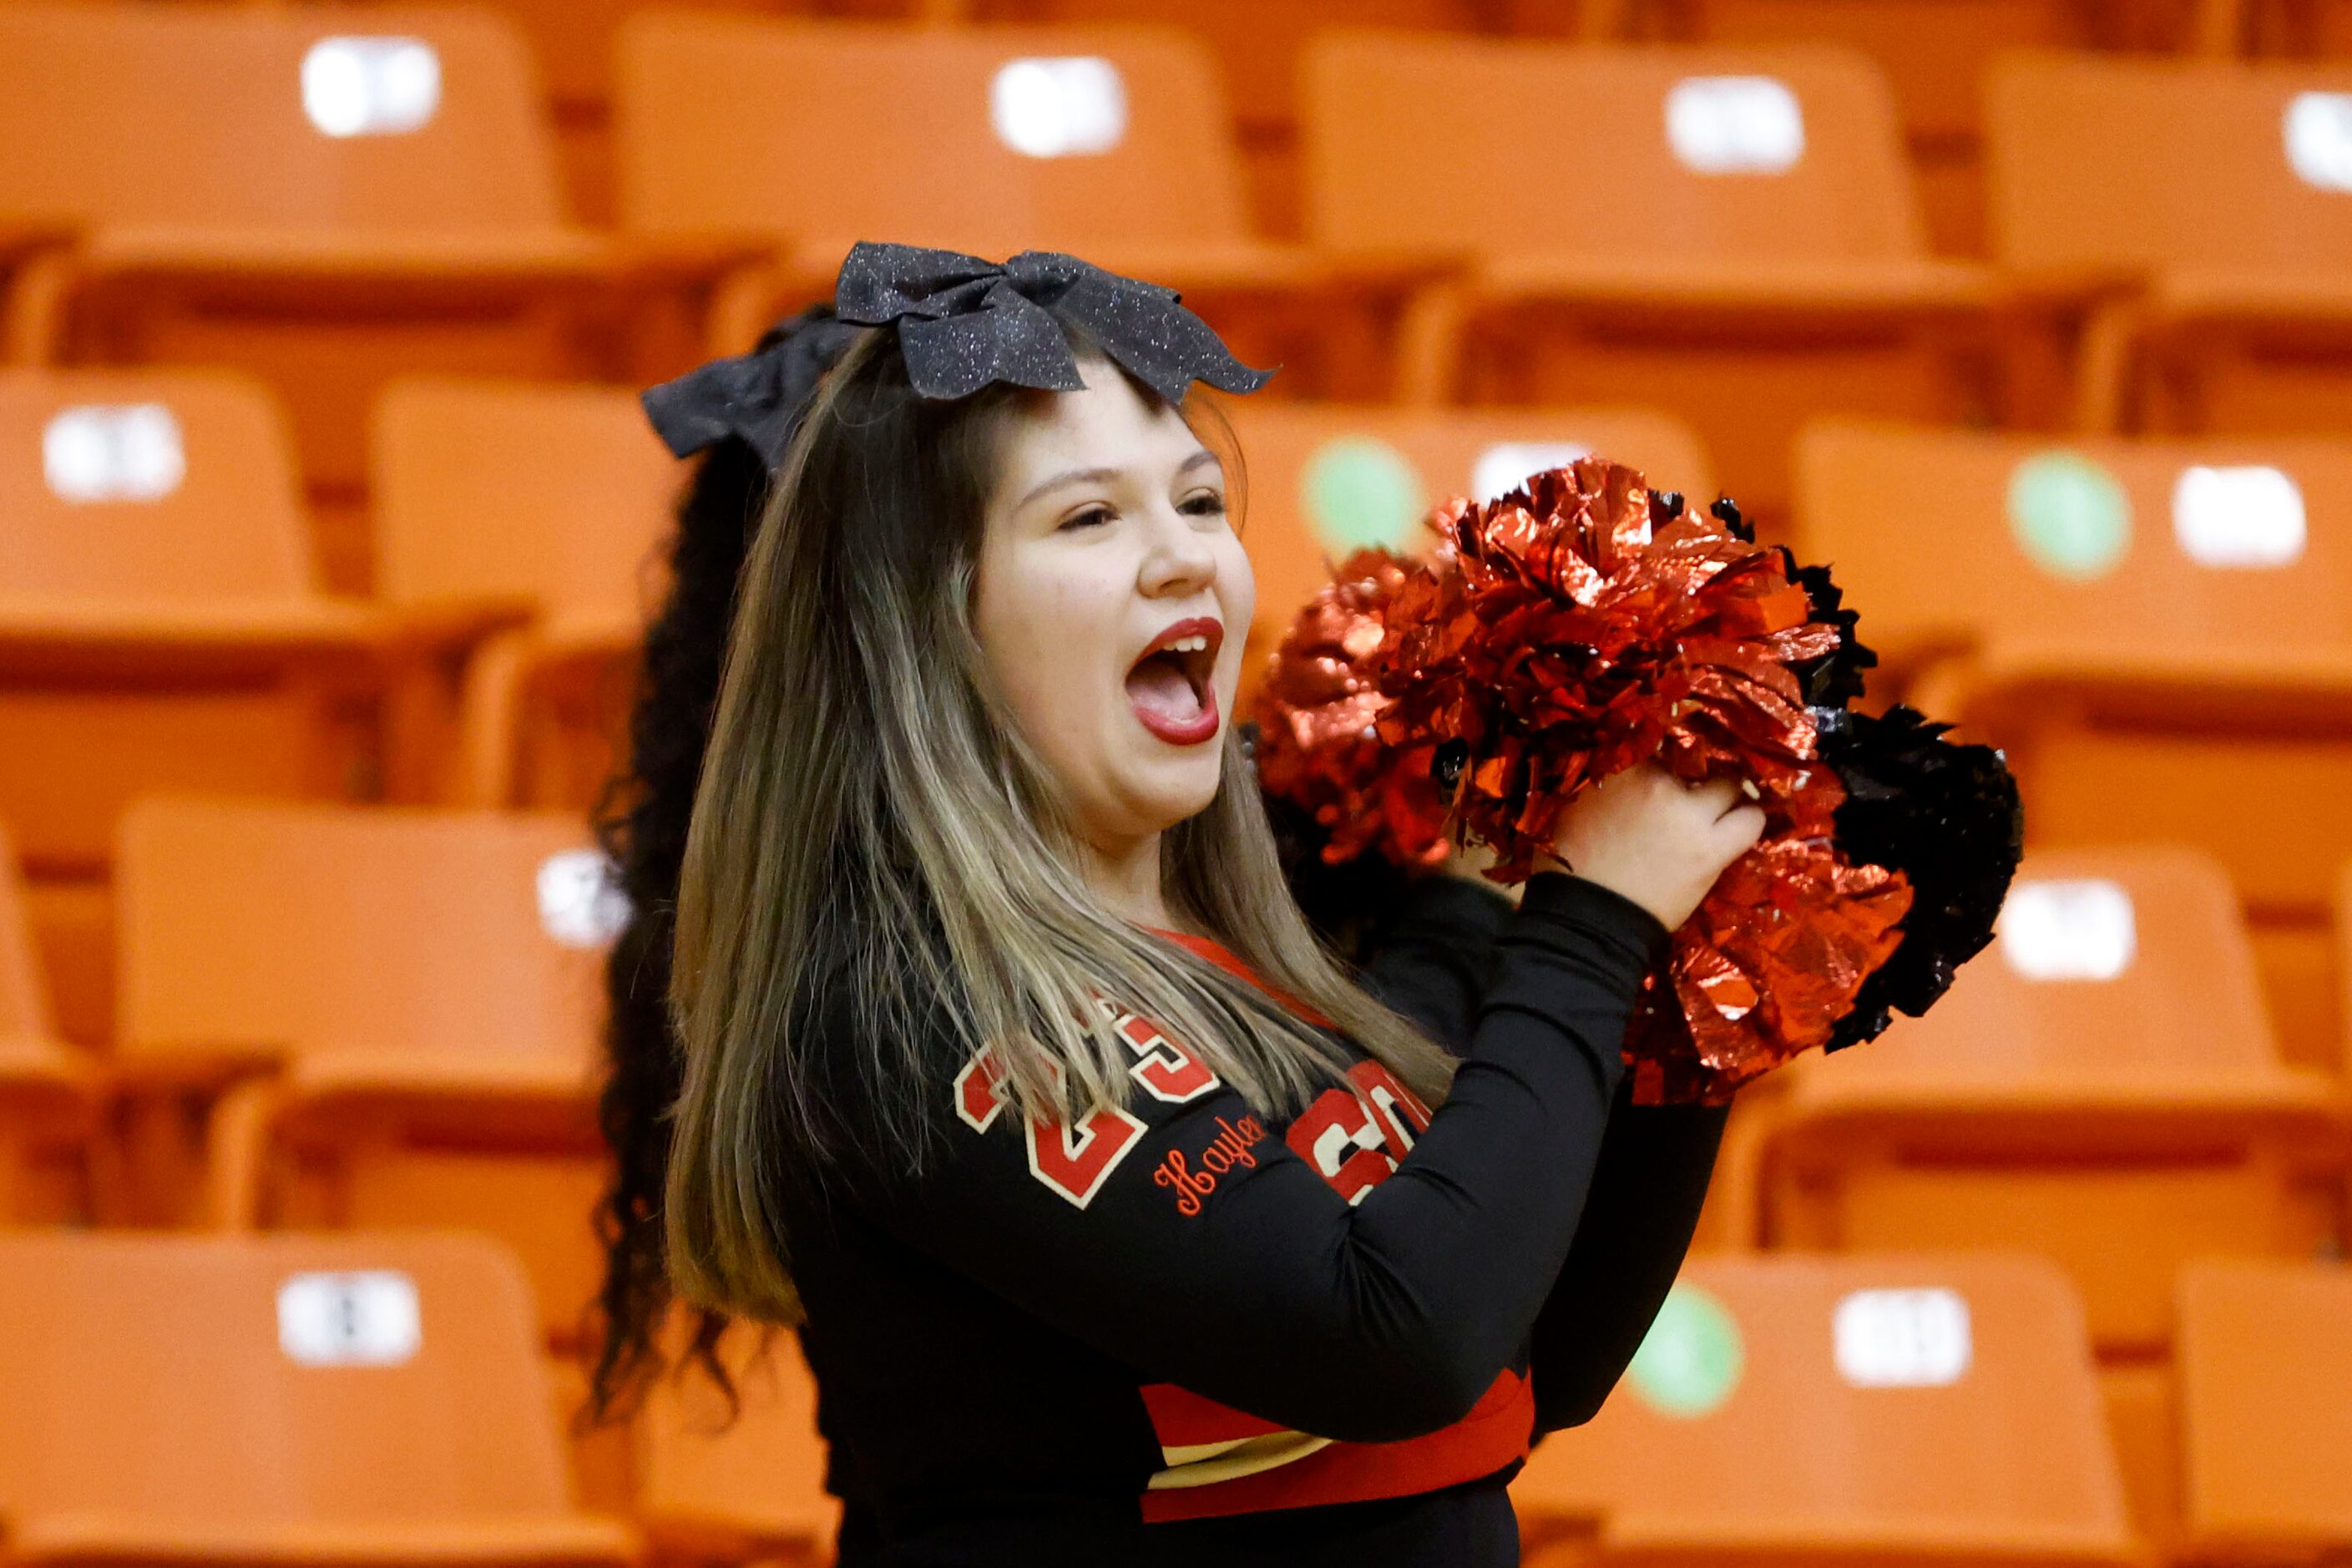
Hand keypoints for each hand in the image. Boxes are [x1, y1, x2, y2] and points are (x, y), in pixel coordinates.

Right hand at [1549, 763, 1765, 930]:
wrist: (1587, 920)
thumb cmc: (1566, 867)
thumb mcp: (1569, 807)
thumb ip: (1598, 783)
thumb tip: (1613, 773)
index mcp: (1620, 769)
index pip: (1653, 739)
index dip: (1661, 754)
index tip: (1660, 766)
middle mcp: (1659, 783)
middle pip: (1694, 759)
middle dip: (1694, 771)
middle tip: (1693, 785)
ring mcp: (1690, 815)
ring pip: (1731, 785)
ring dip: (1728, 792)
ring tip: (1723, 803)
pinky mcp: (1712, 850)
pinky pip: (1750, 822)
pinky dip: (1748, 818)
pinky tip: (1741, 822)